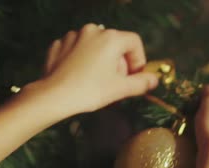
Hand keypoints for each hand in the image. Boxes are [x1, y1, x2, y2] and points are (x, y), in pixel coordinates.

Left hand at [0, 25, 157, 167]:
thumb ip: (141, 83)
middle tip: (114, 83)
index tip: (134, 77)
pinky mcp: (58, 44)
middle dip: (118, 62)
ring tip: (95, 81)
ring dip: (99, 60)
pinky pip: (76, 50)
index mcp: (111, 38)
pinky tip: (78, 76)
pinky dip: (81, 60)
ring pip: (94, 46)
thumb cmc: (90, 91)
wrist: (54, 96)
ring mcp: (73, 36)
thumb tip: (154, 80)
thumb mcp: (120, 89)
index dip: (138, 60)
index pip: (134, 42)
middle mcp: (93, 30)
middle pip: (114, 44)